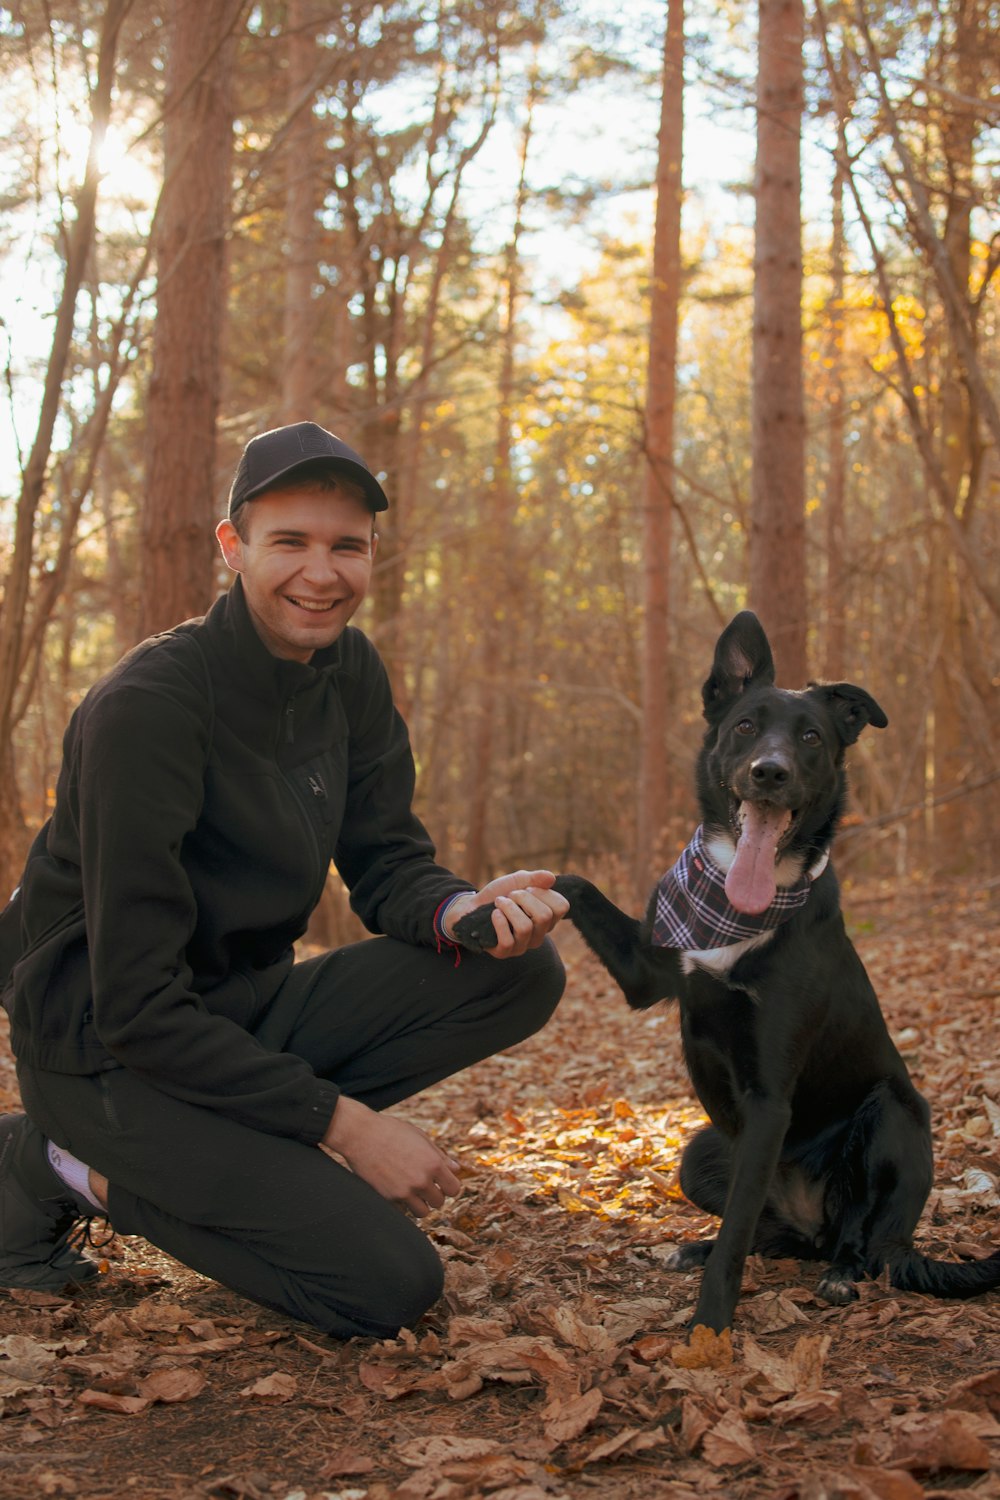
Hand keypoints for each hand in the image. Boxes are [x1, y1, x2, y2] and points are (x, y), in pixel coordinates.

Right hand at [321, 1095, 460, 1216]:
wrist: (360, 1134)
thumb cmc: (391, 1131)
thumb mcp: (420, 1137)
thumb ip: (439, 1155)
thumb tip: (455, 1169)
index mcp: (433, 1163)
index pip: (454, 1189)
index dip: (448, 1186)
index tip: (441, 1183)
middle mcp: (421, 1180)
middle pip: (439, 1202)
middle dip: (433, 1195)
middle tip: (423, 1185)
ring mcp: (404, 1191)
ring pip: (422, 1212)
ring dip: (419, 1203)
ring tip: (411, 1190)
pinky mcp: (387, 1198)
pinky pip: (402, 1212)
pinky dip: (401, 1205)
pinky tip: (395, 1189)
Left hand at [443, 869, 568, 958]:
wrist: (472, 906)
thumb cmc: (499, 894)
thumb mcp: (517, 881)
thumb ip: (535, 878)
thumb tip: (552, 878)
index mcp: (547, 919)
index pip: (562, 907)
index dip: (544, 893)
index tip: (528, 888)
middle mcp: (538, 935)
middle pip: (545, 916)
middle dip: (524, 898)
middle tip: (510, 895)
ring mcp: (522, 946)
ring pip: (525, 928)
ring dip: (509, 908)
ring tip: (499, 903)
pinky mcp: (504, 952)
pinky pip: (507, 940)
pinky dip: (499, 922)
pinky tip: (494, 915)